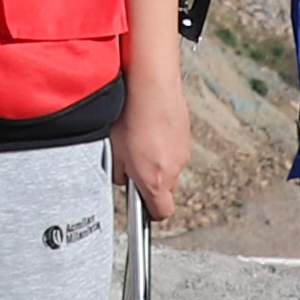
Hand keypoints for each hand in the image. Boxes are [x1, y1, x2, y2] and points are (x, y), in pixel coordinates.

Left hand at [114, 73, 193, 230]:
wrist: (151, 87)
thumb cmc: (131, 117)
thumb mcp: (113, 151)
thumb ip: (119, 172)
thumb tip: (122, 176)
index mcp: (154, 181)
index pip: (161, 212)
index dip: (151, 210)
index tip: (142, 204)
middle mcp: (173, 170)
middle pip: (166, 189)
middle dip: (152, 182)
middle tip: (135, 166)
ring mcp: (183, 152)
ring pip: (171, 167)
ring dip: (159, 161)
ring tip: (142, 142)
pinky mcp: (186, 135)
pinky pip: (176, 148)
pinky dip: (165, 144)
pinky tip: (151, 129)